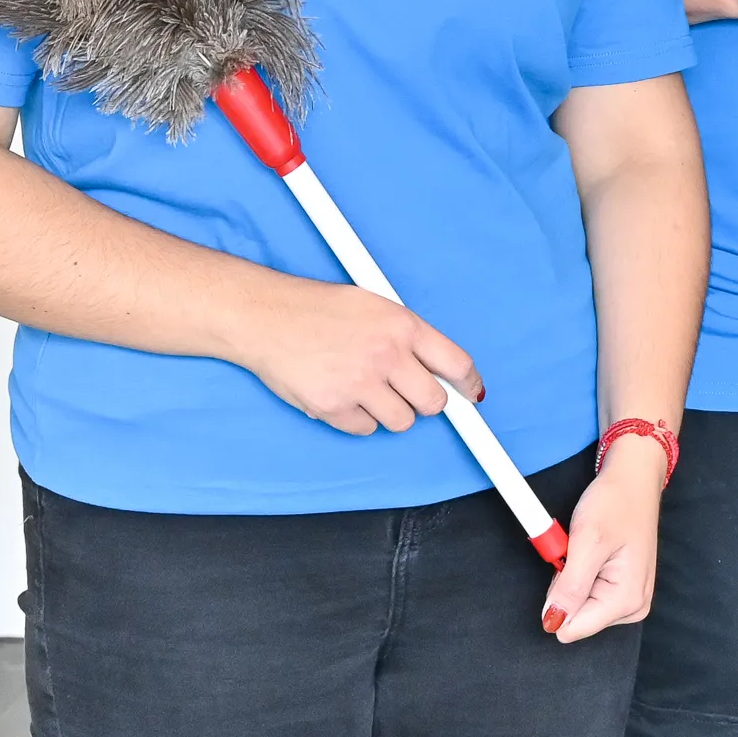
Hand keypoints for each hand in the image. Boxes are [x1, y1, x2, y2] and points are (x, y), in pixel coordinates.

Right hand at [234, 277, 482, 435]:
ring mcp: (359, 383)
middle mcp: (386, 355)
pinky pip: (365, 430)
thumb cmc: (318, 309)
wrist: (266, 317)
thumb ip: (409, 336)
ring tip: (367, 389)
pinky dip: (358, 420)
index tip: (471, 394)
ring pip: (402, 422)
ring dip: (390, 412)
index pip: (456, 364)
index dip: (468, 384)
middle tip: (408, 392)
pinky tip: (343, 395)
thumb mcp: (376, 306)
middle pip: (434, 403)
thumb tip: (439, 368)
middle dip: (425, 402)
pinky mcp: (333, 407)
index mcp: (402, 326)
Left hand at [542, 434, 665, 641]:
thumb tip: (552, 622)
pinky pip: (587, 596)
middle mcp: (634, 606)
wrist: (634, 479)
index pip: (571, 628)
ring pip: (579, 608)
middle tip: (579, 553)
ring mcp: (631, 599)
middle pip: (575, 619)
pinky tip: (593, 553)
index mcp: (627, 599)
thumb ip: (569, 588)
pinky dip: (581, 575)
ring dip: (573, 579)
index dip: (558, 596)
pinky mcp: (624, 590)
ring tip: (588, 549)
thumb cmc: (615, 502)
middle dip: (567, 586)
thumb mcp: (586, 542)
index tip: (570, 564)